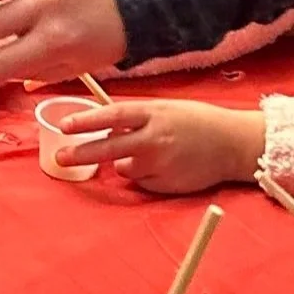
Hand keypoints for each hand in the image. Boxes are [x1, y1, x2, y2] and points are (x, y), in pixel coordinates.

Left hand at [54, 100, 264, 193]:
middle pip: (109, 149)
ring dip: (126, 163)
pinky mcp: (167, 185)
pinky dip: (145, 175)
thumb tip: (104, 126)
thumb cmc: (196, 121)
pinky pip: (142, 182)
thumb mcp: (166, 109)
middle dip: (81, 153)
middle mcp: (154, 139)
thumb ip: (137, 117)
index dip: (86, 121)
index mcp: (154, 113)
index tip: (65, 126)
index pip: (113, 115)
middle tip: (61, 158)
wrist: (232, 143)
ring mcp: (160, 164)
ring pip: (124, 168)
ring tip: (153, 153)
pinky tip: (166, 166)